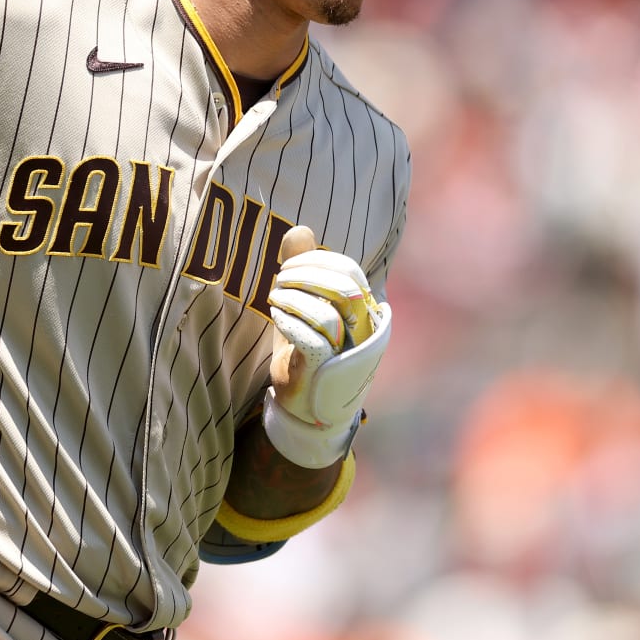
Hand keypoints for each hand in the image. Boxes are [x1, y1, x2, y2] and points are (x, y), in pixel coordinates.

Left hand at [262, 226, 390, 468]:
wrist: (306, 410)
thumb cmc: (309, 353)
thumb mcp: (304, 306)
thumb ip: (303, 269)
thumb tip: (299, 229)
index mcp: (364, 311)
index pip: (349, 270)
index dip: (316, 259)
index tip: (288, 265)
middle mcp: (364, 332)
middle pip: (343, 286)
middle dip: (305, 273)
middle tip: (280, 278)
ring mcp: (349, 353)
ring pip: (327, 310)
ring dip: (293, 296)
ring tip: (274, 298)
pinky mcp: (328, 371)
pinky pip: (312, 337)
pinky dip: (289, 320)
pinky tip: (276, 317)